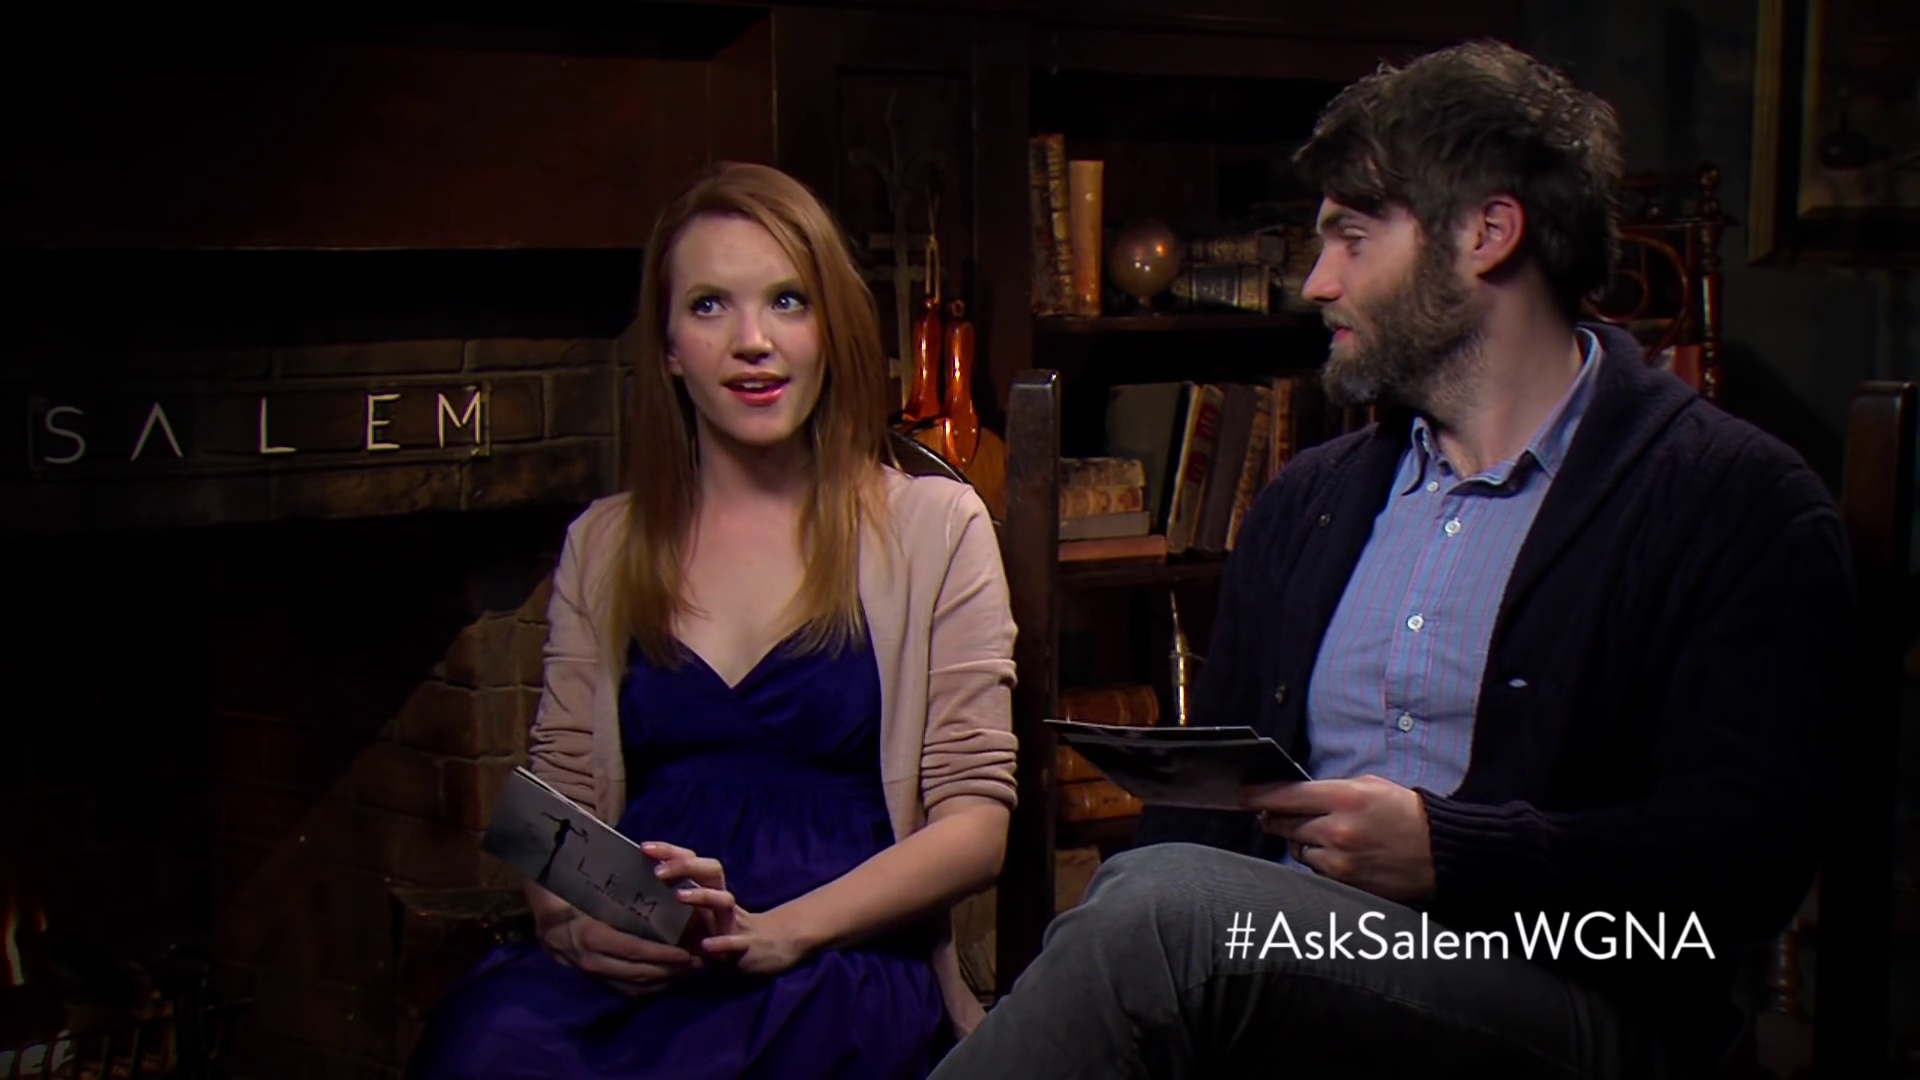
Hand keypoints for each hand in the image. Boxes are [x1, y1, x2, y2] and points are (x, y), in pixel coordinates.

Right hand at [526, 883, 702, 995]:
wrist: (536, 896)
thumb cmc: (568, 882)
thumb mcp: (588, 881)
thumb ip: (620, 887)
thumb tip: (662, 882)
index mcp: (588, 934)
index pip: (633, 951)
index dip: (662, 956)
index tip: (687, 954)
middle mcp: (586, 958)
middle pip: (635, 974)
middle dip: (669, 972)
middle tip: (696, 964)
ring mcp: (584, 970)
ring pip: (629, 987)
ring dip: (660, 983)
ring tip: (685, 973)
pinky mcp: (585, 976)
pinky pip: (619, 989)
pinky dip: (644, 987)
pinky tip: (663, 979)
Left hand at [643, 841, 813, 975]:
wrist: (772, 949)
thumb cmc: (726, 931)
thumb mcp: (702, 916)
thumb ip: (679, 904)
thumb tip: (638, 894)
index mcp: (710, 891)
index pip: (692, 862)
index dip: (670, 852)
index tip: (644, 847)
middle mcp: (722, 902)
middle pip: (711, 871)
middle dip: (685, 866)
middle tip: (657, 871)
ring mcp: (735, 923)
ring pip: (724, 901)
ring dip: (702, 896)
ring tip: (679, 896)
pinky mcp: (747, 947)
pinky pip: (736, 943)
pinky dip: (723, 943)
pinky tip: (706, 946)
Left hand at [1242, 777, 1434, 901]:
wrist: (1441, 851)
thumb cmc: (1407, 813)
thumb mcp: (1370, 786)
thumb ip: (1330, 790)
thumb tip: (1293, 796)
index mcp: (1345, 798)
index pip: (1285, 795)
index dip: (1258, 795)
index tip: (1242, 795)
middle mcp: (1338, 829)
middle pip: (1282, 824)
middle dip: (1274, 818)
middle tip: (1272, 814)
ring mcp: (1340, 860)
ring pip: (1297, 849)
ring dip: (1301, 840)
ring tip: (1326, 834)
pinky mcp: (1345, 883)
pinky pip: (1315, 869)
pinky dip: (1319, 860)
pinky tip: (1338, 853)